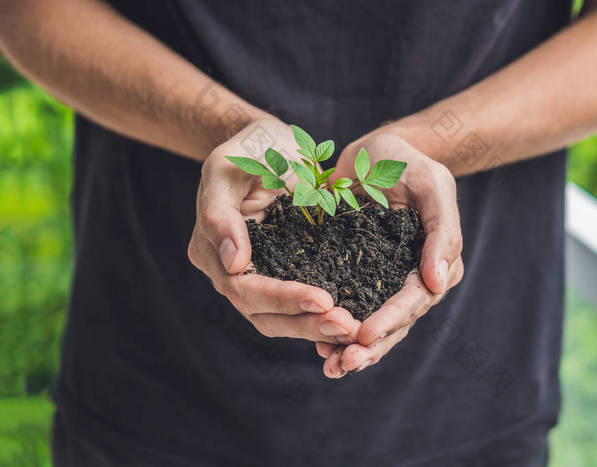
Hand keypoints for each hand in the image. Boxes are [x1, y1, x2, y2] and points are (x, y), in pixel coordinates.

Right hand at [188, 119, 360, 343]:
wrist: (273, 145)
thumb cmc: (248, 150)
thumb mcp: (227, 167)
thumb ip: (220, 212)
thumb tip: (233, 263)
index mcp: (210, 252)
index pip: (243, 288)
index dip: (282, 298)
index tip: (323, 299)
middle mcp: (231, 272)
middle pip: (263, 315)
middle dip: (305, 323)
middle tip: (346, 326)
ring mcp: (259, 275)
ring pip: (282, 319)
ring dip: (316, 327)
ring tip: (353, 329)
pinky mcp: (286, 272)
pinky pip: (300, 305)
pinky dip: (322, 316)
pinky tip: (351, 320)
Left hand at [317, 132, 463, 376]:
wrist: (378, 152)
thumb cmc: (409, 163)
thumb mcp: (431, 186)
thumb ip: (441, 232)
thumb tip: (439, 284)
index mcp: (437, 260)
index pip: (416, 298)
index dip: (391, 320)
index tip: (364, 336)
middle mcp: (413, 276)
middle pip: (396, 321)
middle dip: (371, 346)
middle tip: (342, 364)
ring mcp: (385, 278)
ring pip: (374, 322)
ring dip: (353, 347)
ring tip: (331, 367)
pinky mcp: (358, 274)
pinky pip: (351, 306)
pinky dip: (337, 327)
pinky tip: (318, 345)